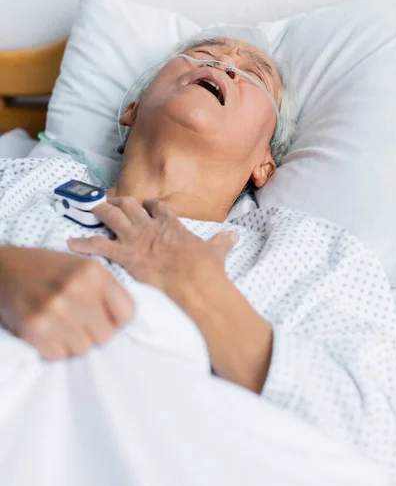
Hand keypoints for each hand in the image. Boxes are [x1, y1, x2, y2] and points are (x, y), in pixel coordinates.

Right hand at [0, 246, 133, 359]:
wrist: (5, 269)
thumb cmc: (49, 268)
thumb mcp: (83, 266)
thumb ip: (107, 289)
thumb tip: (127, 321)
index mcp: (93, 272)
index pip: (127, 313)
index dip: (119, 319)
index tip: (108, 317)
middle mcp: (75, 290)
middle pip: (106, 335)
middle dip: (96, 331)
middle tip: (81, 321)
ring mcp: (53, 311)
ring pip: (84, 348)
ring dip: (75, 341)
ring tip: (63, 324)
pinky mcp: (33, 329)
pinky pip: (59, 355)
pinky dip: (55, 347)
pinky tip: (48, 330)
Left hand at [68, 197, 238, 306]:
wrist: (195, 283)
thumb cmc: (206, 269)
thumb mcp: (216, 252)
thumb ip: (222, 242)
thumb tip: (235, 236)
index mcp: (171, 224)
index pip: (157, 207)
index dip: (149, 205)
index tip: (144, 204)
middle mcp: (151, 227)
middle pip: (130, 206)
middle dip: (119, 202)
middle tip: (110, 202)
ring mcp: (136, 239)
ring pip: (112, 216)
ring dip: (100, 211)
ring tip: (90, 208)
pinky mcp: (125, 255)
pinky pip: (99, 246)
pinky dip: (83, 244)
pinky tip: (70, 243)